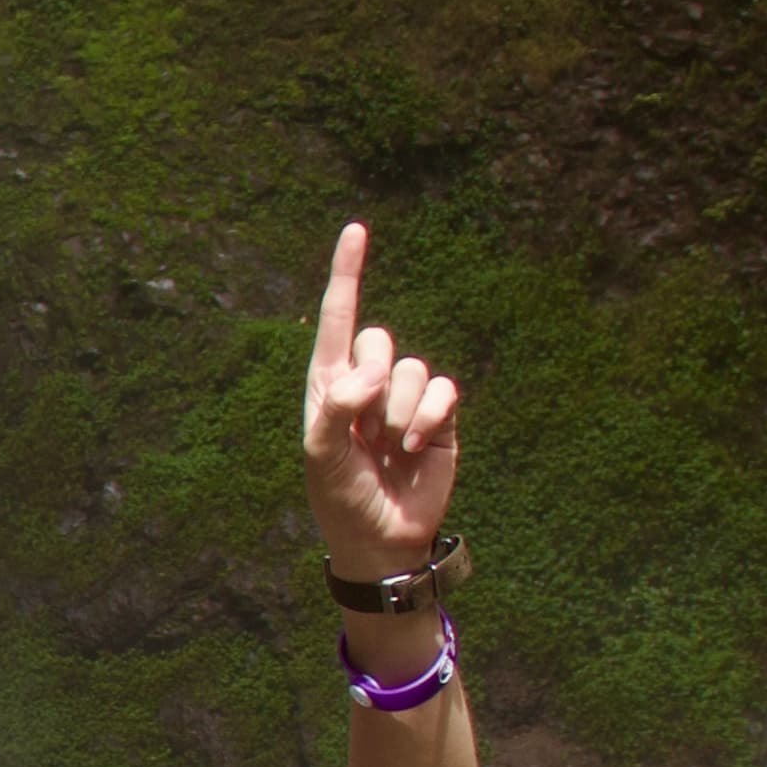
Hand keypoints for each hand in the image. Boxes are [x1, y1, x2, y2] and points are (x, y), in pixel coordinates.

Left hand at [303, 220, 459, 580]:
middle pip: (379, 338)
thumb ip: (338, 407)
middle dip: (373, 379)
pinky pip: (443, 390)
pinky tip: (417, 445)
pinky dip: (429, 416)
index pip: (339, 317)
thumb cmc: (340, 495)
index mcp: (330, 382)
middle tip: (365, 429)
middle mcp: (368, 382)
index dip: (348, 272)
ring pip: (414, 368)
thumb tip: (370, 374)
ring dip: (400, 410)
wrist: (380, 536)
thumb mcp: (323, 454)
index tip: (356, 230)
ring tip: (389, 447)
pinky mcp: (440, 415)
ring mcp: (406, 398)